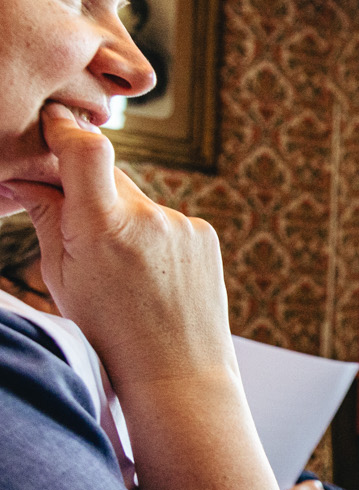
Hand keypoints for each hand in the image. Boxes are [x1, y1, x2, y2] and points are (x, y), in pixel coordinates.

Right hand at [0, 104, 235, 389]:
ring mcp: (182, 223)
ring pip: (136, 200)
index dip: (65, 128)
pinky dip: (151, 234)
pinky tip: (151, 273)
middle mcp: (148, 217)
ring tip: (122, 268)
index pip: (86, 149)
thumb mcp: (60, 275)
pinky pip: (165, 218)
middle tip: (78, 229)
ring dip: (121, 218)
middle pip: (106, 175)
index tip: (51, 121)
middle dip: (85, 190)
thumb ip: (46, 215)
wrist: (177, 368)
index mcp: (102, 227)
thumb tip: (24, 174)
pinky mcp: (204, 232)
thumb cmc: (108, 327)